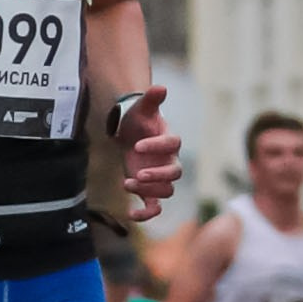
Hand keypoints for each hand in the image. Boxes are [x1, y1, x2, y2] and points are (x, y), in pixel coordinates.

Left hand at [111, 88, 181, 217]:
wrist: (131, 135)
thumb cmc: (139, 121)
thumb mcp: (142, 108)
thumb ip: (151, 99)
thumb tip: (160, 87)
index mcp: (169, 141)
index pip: (172, 145)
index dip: (157, 146)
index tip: (136, 146)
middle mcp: (169, 161)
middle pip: (174, 172)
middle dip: (157, 175)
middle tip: (137, 174)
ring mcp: (160, 178)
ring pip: (166, 191)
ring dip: (149, 191)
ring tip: (127, 183)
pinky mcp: (149, 190)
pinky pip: (154, 208)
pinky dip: (145, 214)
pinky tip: (130, 214)